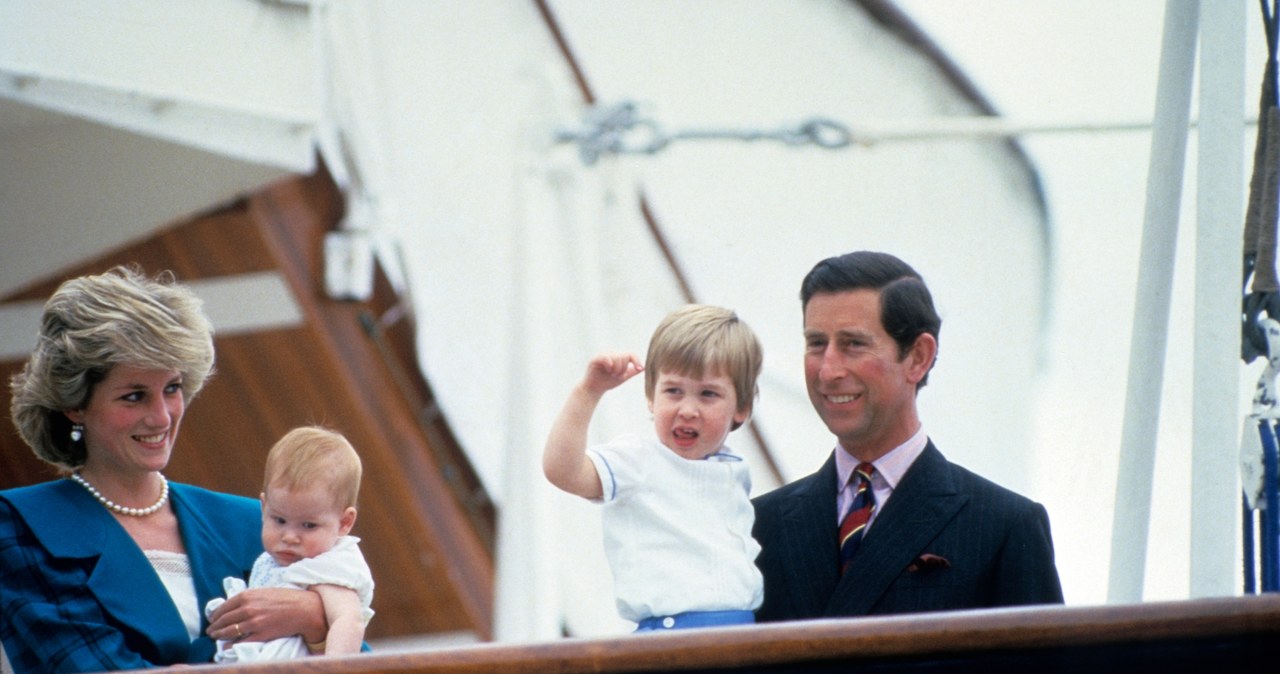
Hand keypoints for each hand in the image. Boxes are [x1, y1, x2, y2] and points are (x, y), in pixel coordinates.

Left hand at [206, 587, 325, 643]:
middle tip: (210, 630)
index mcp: (248, 596)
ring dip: (219, 635)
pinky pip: (241, 642)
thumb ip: (248, 598)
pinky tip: (226, 646)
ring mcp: (254, 622)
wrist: (304, 608)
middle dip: (214, 626)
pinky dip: (231, 645)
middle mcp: (248, 609)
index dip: (215, 615)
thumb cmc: (286, 598)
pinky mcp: (261, 634)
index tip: (212, 619)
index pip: (224, 607)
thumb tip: (235, 606)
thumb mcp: (264, 591)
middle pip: (224, 620)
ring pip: (229, 631)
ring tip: (216, 637)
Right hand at [582, 352, 642, 394]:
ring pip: (617, 356)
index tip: (639, 368)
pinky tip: (608, 370)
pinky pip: (606, 357)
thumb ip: (631, 372)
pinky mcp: (595, 359)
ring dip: (617, 369)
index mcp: (618, 356)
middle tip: (616, 376)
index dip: (636, 360)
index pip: (630, 354)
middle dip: (623, 368)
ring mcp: (603, 355)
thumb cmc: (607, 382)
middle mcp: (611, 353)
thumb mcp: (622, 377)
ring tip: (612, 374)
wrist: (594, 389)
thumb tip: (644, 368)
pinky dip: (610, 365)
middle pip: (625, 356)